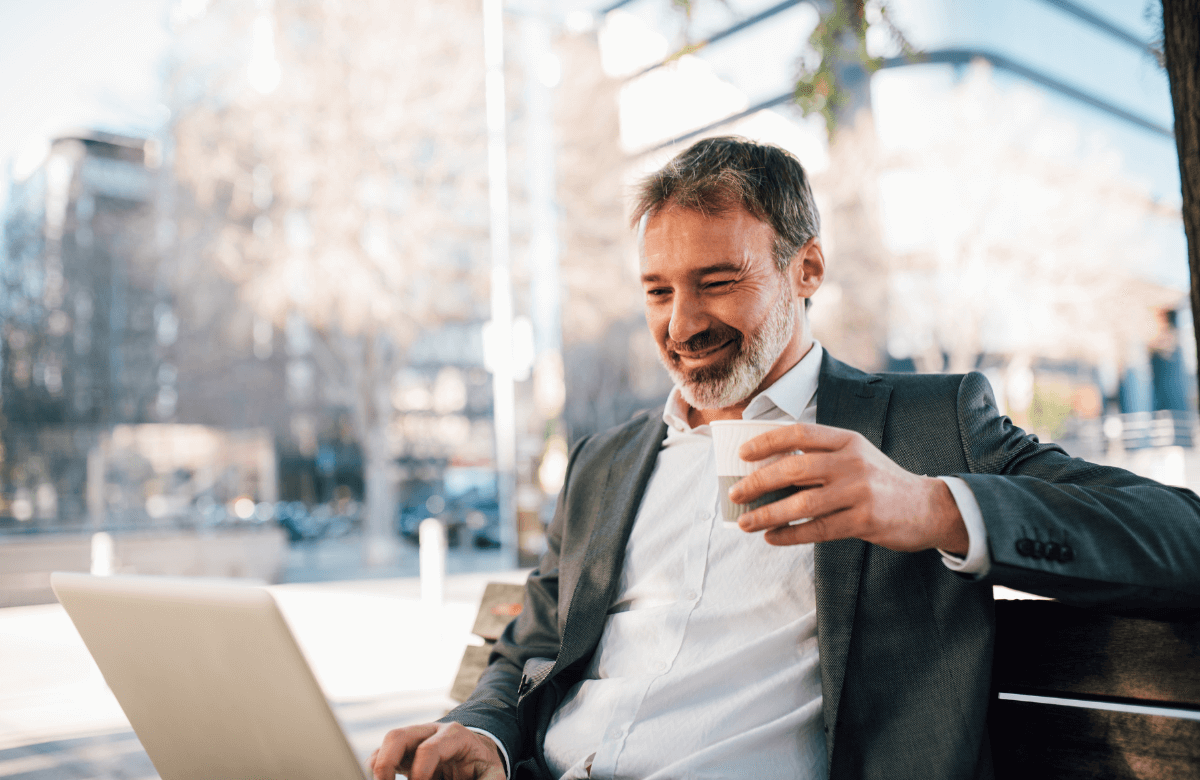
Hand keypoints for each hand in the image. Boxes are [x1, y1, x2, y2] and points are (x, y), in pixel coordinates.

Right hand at [369, 722, 504, 779]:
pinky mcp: (405, 752)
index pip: (428, 749)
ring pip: (388, 743)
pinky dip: (377, 769)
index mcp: (453, 735)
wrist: (478, 752)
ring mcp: (415, 739)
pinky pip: (382, 754)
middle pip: (399, 736)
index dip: (420, 774)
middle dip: (386, 764)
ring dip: (379, 767)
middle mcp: (430, 732)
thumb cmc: (483, 764)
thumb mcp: (492, 773)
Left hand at [728, 422, 967, 553]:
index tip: (742, 453)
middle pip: (793, 468)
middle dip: (757, 482)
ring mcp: (859, 491)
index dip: (767, 441)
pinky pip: (818, 529)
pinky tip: (772, 538)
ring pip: (802, 503)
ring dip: (767, 514)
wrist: (929, 507)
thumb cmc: (881, 482)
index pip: (799, 433)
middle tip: (734, 493)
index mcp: (847, 440)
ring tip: (745, 522)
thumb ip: (821, 457)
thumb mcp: (856, 456)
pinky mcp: (864, 520)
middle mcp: (852, 461)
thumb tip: (769, 469)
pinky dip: (790, 535)